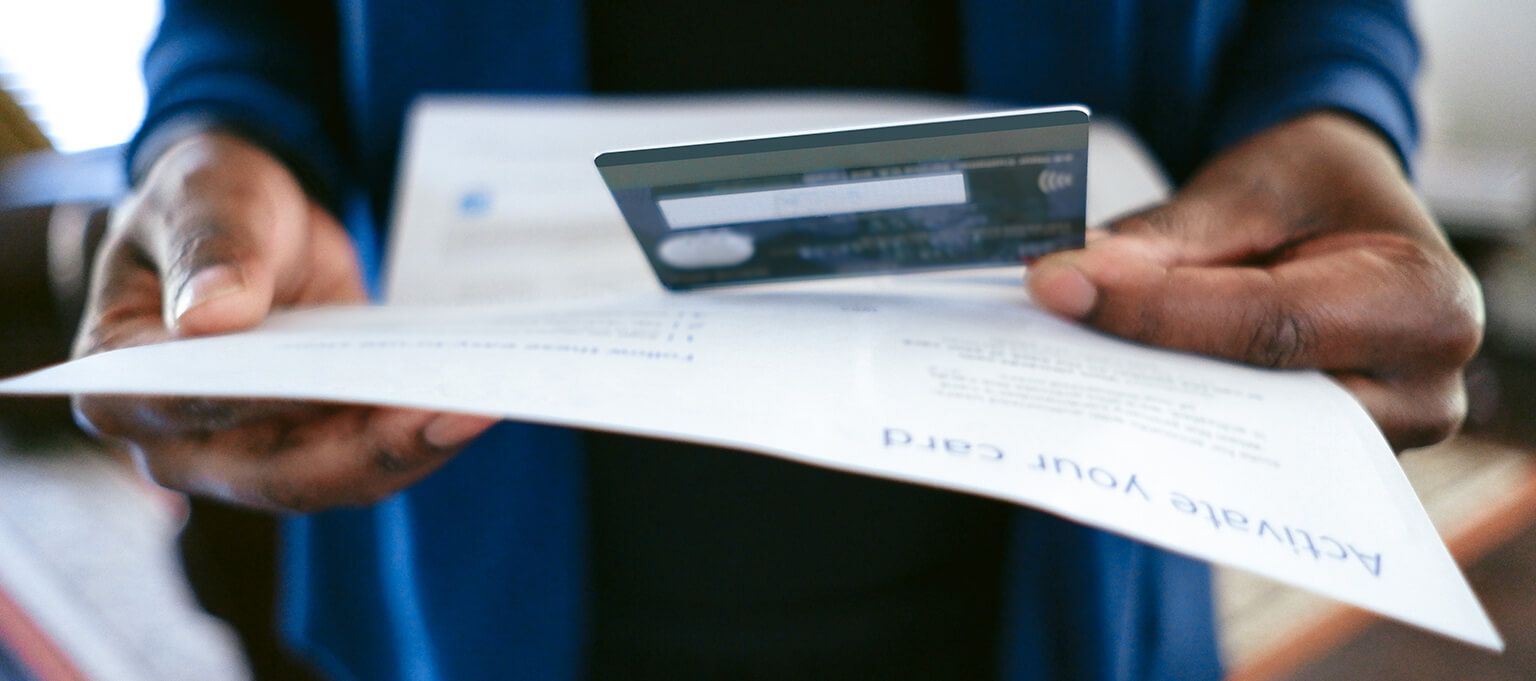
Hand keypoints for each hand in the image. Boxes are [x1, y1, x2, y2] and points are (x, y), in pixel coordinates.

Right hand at [72, 132, 494, 511]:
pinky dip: (417, 435)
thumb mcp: (205, 198)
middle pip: (276, 472)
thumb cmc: (208, 203)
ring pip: (333, 477)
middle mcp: (175, 438)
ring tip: (477, 406)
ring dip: (409, 449)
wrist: (251, 220)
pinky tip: (471, 402)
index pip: (188, 405)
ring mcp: (246, 451)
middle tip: (453, 411)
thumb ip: (207, 249)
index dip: (261, 402)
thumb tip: (211, 315)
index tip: (336, 380)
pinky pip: (365, 457)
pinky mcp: (308, 443)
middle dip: (370, 449)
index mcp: (120, 379)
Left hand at [1027, 112, 1483, 450]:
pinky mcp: (1326, 460)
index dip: (1155, 312)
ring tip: (1061, 368)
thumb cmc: (1308, 188)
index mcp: (1423, 301)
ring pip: (1238, 439)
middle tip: (1045, 337)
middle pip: (1255, 398)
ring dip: (1146, 404)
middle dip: (1143, 370)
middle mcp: (1421, 389)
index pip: (1269, 324)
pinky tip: (1100, 389)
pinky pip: (1237, 449)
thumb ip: (1162, 244)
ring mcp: (1377, 440)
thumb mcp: (1244, 189)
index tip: (1059, 287)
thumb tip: (1070, 284)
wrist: (1344, 210)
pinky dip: (1168, 416)